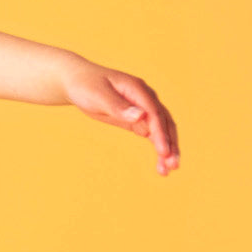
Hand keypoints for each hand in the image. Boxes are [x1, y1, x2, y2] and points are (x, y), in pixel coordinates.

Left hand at [61, 60, 179, 175]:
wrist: (79, 82)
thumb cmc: (87, 86)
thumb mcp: (99, 95)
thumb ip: (119, 106)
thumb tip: (141, 116)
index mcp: (137, 89)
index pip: (154, 113)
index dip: (160, 133)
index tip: (163, 151)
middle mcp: (145, 98)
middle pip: (164, 122)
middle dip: (170, 143)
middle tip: (173, 165)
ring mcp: (143, 108)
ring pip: (161, 130)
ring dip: (167, 148)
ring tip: (168, 170)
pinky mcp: (138, 119)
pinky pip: (152, 134)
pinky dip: (158, 147)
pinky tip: (160, 163)